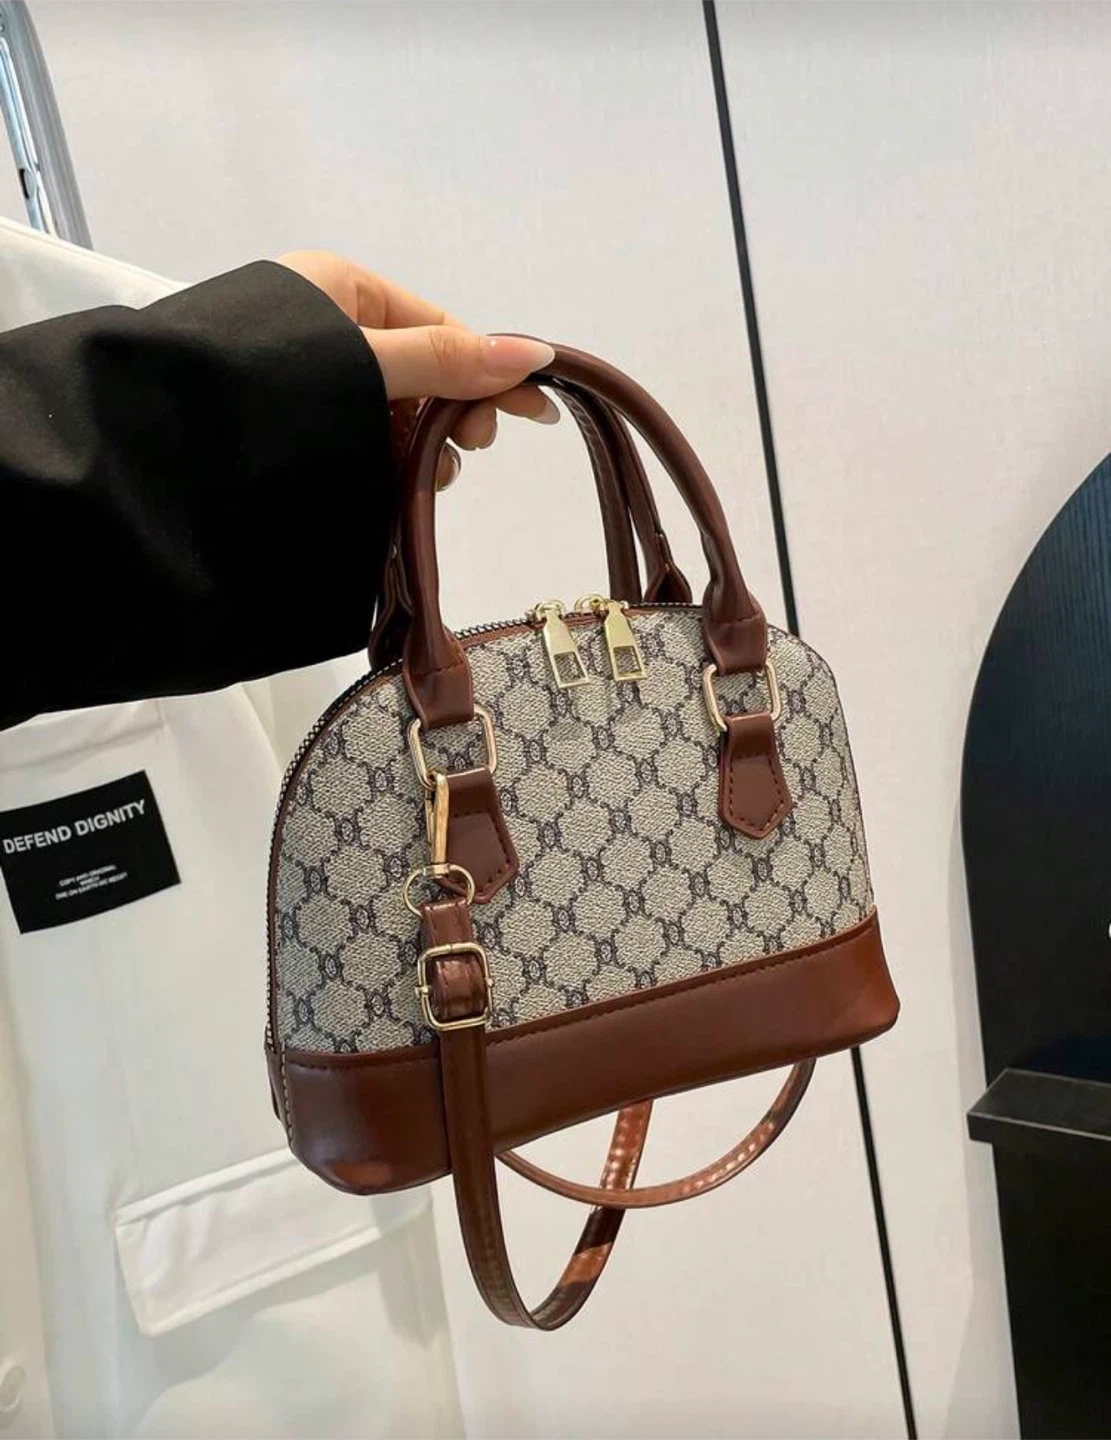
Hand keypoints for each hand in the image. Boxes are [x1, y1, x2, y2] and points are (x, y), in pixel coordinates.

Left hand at [278, 250, 557, 487]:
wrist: (160, 445)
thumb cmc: (265, 386)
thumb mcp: (367, 364)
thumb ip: (448, 362)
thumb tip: (534, 352)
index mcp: (339, 286)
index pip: (439, 325)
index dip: (485, 369)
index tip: (530, 415)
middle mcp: (324, 325)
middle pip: (419, 369)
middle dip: (450, 413)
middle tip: (466, 452)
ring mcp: (306, 378)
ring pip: (390, 410)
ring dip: (419, 445)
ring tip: (424, 477)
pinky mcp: (290, 425)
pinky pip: (357, 436)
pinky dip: (384, 461)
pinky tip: (395, 487)